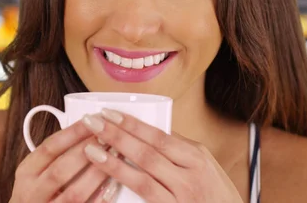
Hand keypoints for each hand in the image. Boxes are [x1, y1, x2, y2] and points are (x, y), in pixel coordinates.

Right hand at [10, 118, 120, 202]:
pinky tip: (113, 186)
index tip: (91, 120)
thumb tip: (86, 131)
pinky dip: (100, 199)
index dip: (72, 132)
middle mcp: (33, 193)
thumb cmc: (37, 193)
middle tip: (106, 137)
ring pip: (75, 193)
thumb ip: (54, 155)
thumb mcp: (35, 171)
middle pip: (61, 169)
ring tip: (114, 158)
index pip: (49, 148)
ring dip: (97, 174)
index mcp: (26, 173)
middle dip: (86, 151)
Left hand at [81, 110, 243, 202]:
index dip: (131, 125)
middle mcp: (190, 178)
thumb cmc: (215, 195)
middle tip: (92, 122)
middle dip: (116, 136)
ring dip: (113, 164)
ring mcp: (181, 200)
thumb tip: (146, 130)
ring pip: (142, 180)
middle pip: (147, 154)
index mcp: (197, 159)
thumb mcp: (204, 166)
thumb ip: (177, 150)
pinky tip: (105, 182)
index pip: (159, 137)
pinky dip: (123, 189)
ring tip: (91, 150)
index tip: (109, 113)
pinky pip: (144, 200)